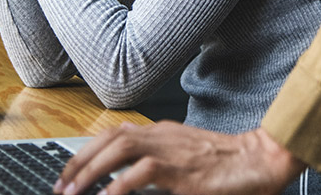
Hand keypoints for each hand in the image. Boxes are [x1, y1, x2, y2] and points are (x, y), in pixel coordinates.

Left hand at [54, 122, 304, 194]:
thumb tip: (128, 180)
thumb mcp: (185, 157)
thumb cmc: (225, 163)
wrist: (259, 159)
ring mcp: (171, 150)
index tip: (70, 172)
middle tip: (61, 186)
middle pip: (110, 138)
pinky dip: (120, 185)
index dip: (88, 150)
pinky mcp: (182, 171)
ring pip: (120, 148)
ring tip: (73, 192)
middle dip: (80, 161)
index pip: (114, 133)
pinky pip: (143, 173)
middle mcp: (161, 135)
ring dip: (92, 170)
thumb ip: (158, 163)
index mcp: (160, 132)